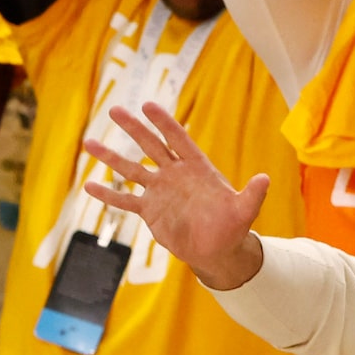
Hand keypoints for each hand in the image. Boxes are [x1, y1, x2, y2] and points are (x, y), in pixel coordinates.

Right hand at [82, 101, 268, 287]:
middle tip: (114, 110)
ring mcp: (160, 191)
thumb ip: (252, 195)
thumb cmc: (232, 226)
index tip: (148, 106)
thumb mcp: (244, 210)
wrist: (217, 248)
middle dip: (133, 128)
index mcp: (196, 167)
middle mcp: (174, 174)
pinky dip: (108, 195)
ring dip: (111, 157)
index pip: (177, 139)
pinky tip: (89, 187)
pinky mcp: (150, 210)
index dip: (164, 123)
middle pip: (150, 145)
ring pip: (131, 169)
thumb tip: (265, 179)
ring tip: (89, 143)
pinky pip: (126, 200)